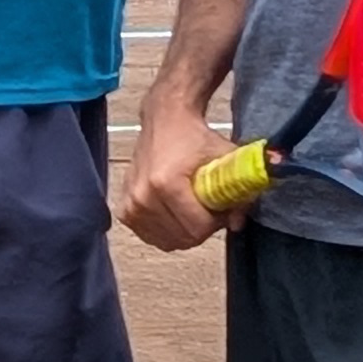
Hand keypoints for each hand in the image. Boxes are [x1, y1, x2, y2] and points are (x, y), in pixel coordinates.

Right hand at [122, 90, 234, 252]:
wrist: (165, 119)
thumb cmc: (194, 137)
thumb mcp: (225, 157)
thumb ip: (238, 192)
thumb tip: (237, 223)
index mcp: (165, 183)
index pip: (197, 228)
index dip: (217, 222)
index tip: (221, 208)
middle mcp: (142, 197)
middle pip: (183, 237)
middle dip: (202, 228)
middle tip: (209, 208)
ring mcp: (130, 205)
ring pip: (168, 241)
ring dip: (185, 231)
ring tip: (192, 209)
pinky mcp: (124, 210)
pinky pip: (151, 236)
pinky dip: (167, 231)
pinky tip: (175, 214)